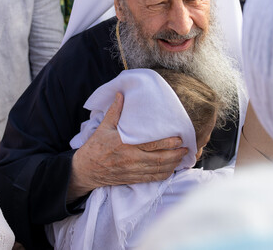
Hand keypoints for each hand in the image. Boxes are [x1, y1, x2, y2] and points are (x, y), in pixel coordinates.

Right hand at [67, 93, 187, 200]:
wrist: (86, 170)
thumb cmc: (95, 147)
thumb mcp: (103, 127)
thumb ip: (115, 111)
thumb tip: (121, 94)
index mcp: (125, 145)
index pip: (152, 145)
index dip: (168, 142)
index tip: (179, 138)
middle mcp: (132, 159)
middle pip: (160, 159)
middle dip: (176, 154)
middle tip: (186, 148)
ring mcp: (133, 171)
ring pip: (159, 169)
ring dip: (173, 164)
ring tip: (183, 157)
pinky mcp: (133, 179)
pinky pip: (153, 178)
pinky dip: (165, 174)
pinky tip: (172, 169)